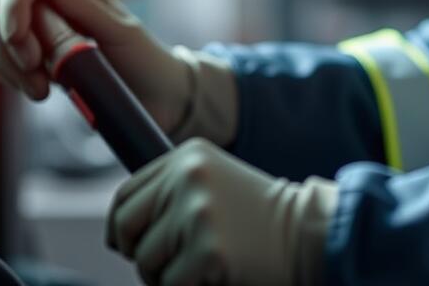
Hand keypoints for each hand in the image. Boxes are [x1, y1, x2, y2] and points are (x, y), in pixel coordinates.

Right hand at [0, 0, 191, 131]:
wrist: (160, 99)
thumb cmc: (147, 61)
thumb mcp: (121, 33)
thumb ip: (83, 11)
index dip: (10, 2)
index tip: (17, 39)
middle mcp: (51, 7)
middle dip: (0, 36)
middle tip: (32, 69)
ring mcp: (38, 32)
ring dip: (3, 61)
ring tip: (39, 89)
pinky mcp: (33, 60)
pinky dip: (6, 75)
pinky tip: (36, 91)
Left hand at [107, 139, 336, 285]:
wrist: (309, 233)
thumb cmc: (259, 217)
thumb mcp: (213, 183)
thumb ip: (172, 190)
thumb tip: (119, 227)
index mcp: (187, 156)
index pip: (124, 196)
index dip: (120, 228)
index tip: (130, 244)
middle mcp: (189, 177)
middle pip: (127, 228)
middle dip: (138, 253)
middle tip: (167, 263)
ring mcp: (198, 213)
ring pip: (145, 261)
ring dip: (163, 275)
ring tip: (198, 266)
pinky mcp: (208, 251)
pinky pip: (168, 284)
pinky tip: (212, 276)